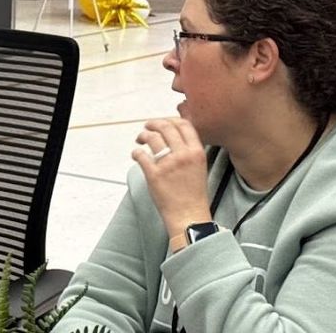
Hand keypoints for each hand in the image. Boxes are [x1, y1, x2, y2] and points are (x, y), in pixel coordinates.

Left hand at [132, 117, 211, 238]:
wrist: (189, 217)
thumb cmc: (194, 195)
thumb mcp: (199, 167)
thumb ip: (189, 150)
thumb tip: (174, 135)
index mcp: (196, 153)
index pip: (184, 124)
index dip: (171, 119)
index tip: (164, 122)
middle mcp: (183, 155)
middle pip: (165, 126)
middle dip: (153, 123)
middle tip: (148, 126)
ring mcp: (168, 164)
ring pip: (151, 137)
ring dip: (142, 135)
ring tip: (140, 139)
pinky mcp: (154, 174)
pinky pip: (140, 154)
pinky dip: (136, 152)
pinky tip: (137, 155)